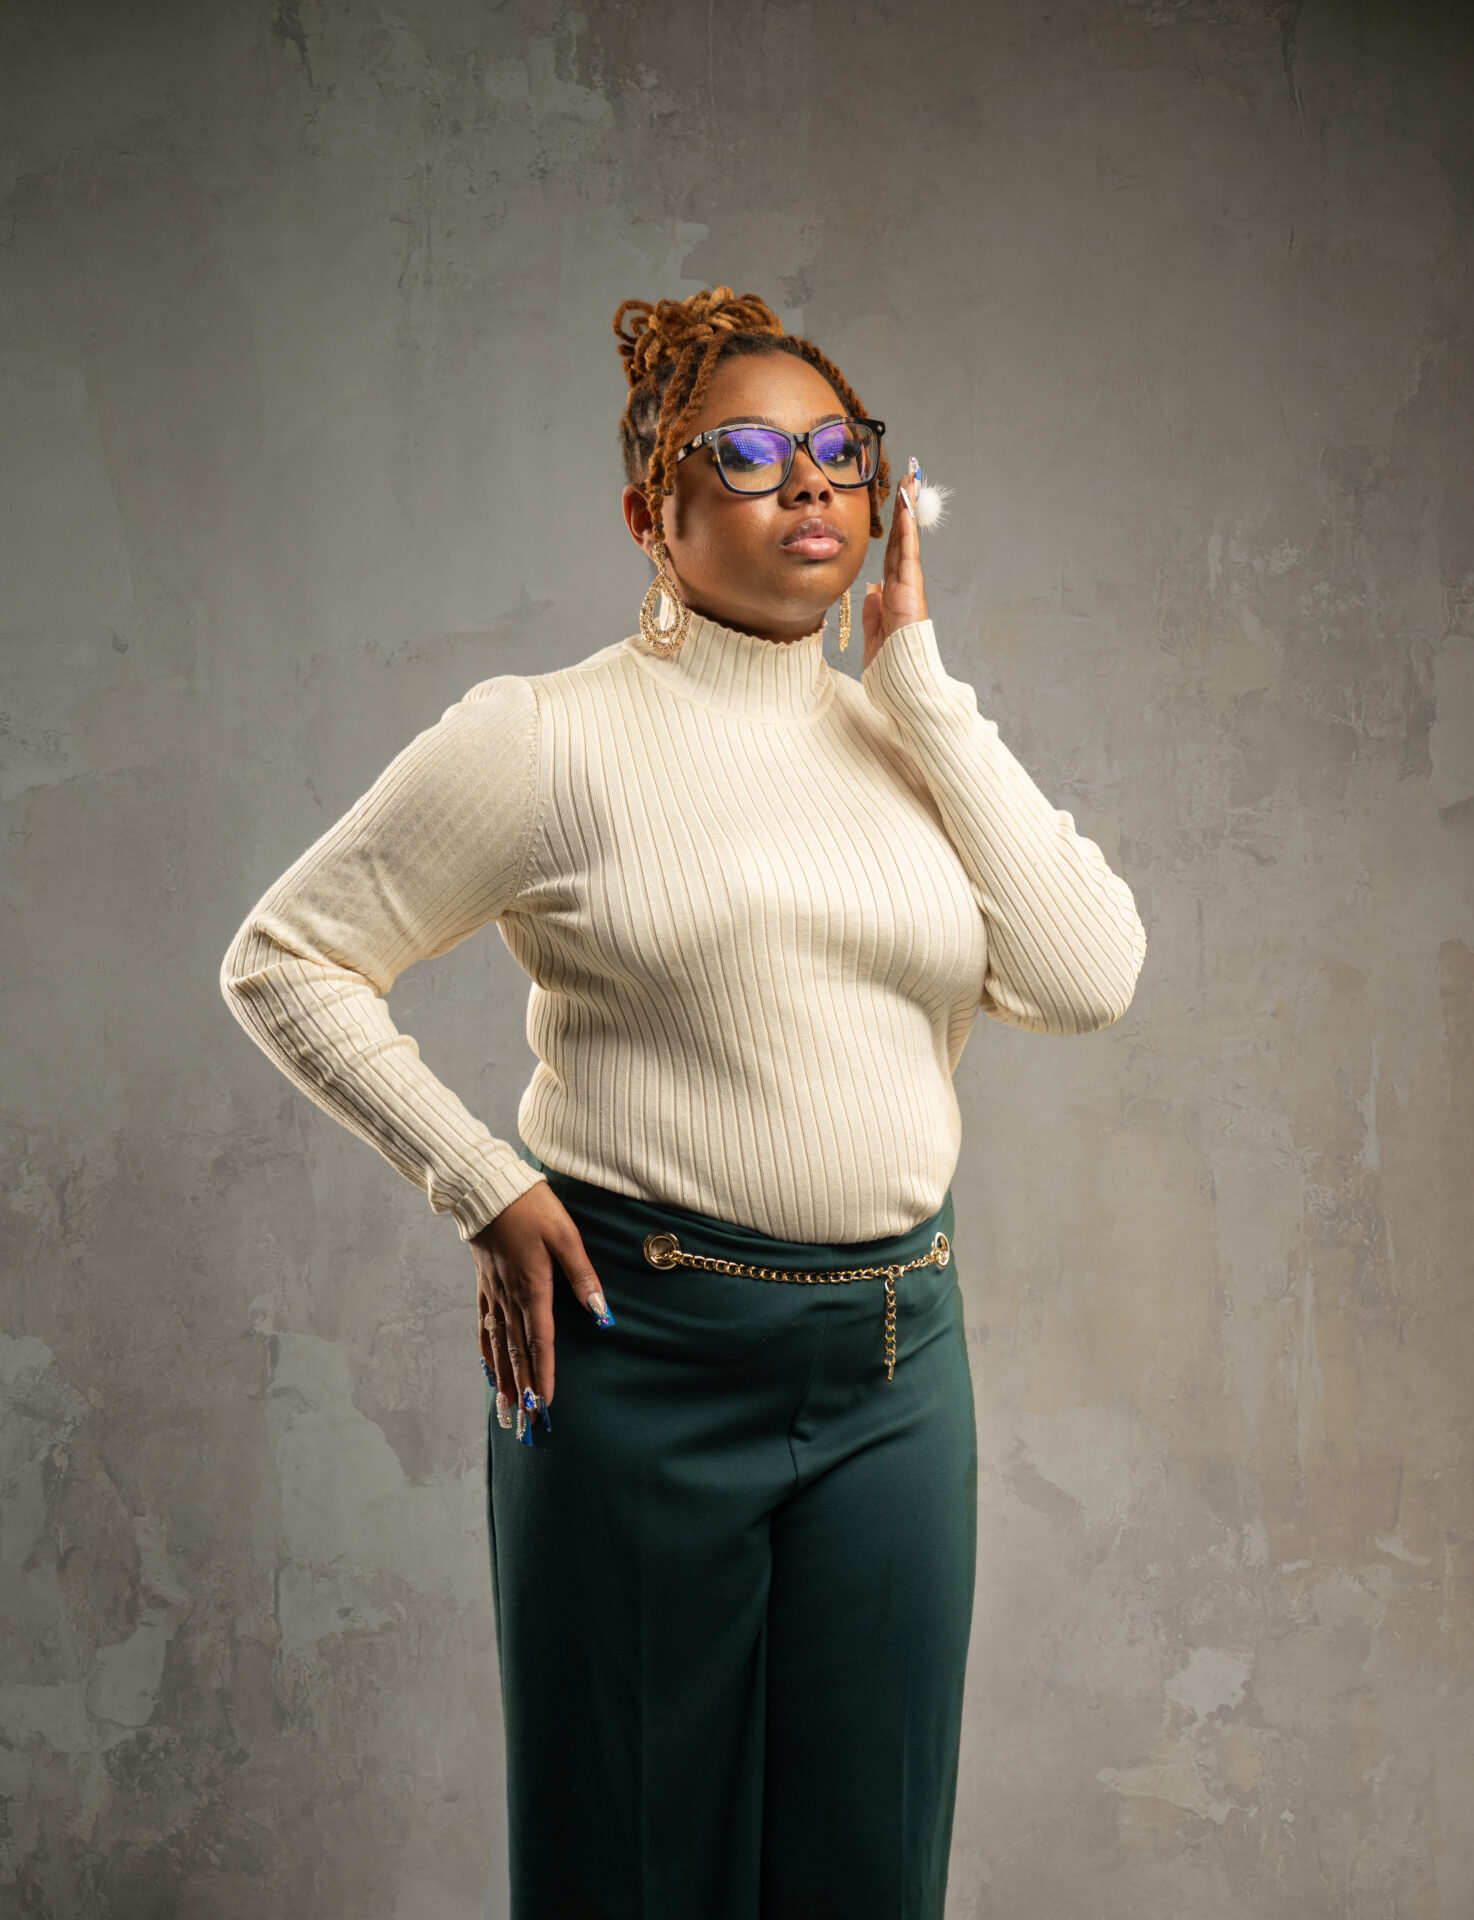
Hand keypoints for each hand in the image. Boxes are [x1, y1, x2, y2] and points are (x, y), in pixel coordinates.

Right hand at [471, 1180, 612, 1432]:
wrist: (488, 1189)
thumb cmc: (532, 1208)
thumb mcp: (565, 1235)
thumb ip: (582, 1275)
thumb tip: (601, 1311)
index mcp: (533, 1287)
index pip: (540, 1341)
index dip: (544, 1373)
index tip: (545, 1403)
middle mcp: (510, 1297)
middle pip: (517, 1352)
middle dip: (524, 1389)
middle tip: (526, 1423)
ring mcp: (494, 1293)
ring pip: (499, 1345)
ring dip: (504, 1379)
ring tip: (506, 1409)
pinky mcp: (484, 1285)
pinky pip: (483, 1327)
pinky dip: (486, 1353)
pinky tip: (489, 1371)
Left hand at [861, 455, 929, 672]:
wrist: (901, 682)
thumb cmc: (889, 663)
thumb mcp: (873, 632)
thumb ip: (872, 610)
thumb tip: (872, 589)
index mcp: (892, 594)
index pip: (892, 552)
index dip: (893, 528)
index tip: (895, 503)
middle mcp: (903, 586)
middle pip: (903, 539)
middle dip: (906, 508)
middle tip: (910, 478)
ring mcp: (909, 587)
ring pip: (908, 541)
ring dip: (909, 510)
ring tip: (912, 481)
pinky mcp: (911, 592)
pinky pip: (909, 556)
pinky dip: (908, 532)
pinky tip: (906, 511)